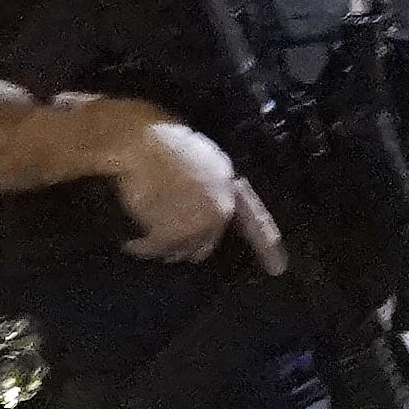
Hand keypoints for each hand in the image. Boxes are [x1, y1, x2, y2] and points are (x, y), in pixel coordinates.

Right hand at [75, 101, 285, 270]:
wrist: (141, 142)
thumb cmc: (162, 139)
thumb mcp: (201, 159)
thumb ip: (210, 185)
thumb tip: (204, 206)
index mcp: (230, 186)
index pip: (255, 221)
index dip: (267, 246)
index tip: (278, 269)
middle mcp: (221, 208)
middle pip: (207, 244)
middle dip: (188, 245)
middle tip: (167, 241)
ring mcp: (197, 224)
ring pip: (180, 252)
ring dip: (163, 249)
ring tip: (144, 242)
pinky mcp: (172, 233)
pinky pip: (154, 250)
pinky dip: (140, 249)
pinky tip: (130, 244)